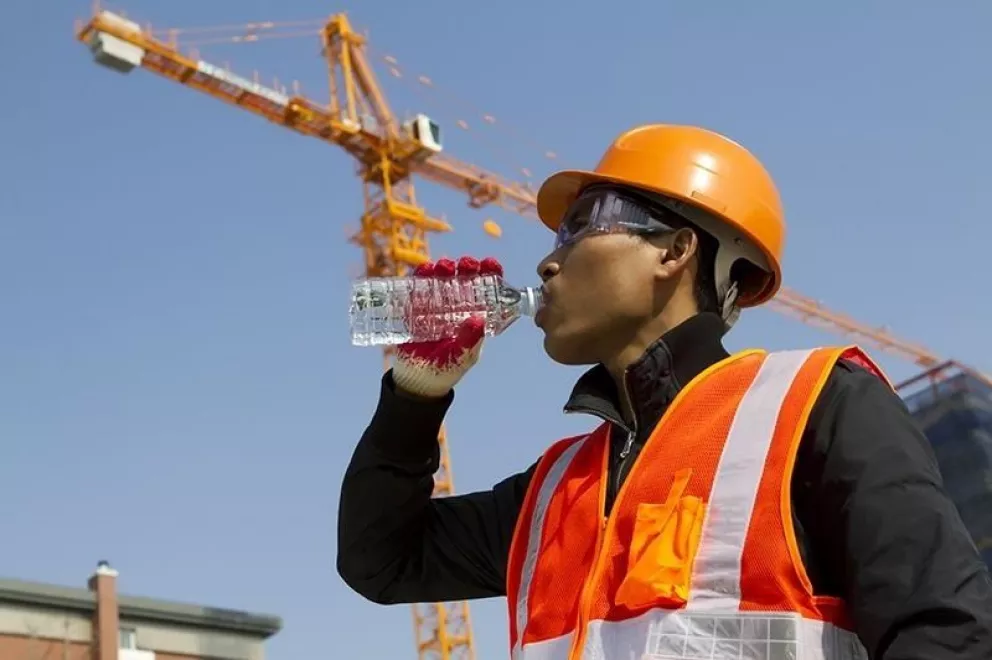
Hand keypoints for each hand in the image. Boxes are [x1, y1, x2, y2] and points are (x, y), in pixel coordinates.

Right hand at [392, 256, 503, 398]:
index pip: (486, 289)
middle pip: (464, 278)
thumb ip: (468, 341)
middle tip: (466, 264)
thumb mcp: (460, 357)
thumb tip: (477, 321)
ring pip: (442, 279)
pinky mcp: (415, 307)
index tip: (490, 263)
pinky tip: (425, 271)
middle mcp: (457, 306)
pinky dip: (421, 276)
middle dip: (466, 267)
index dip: (490, 274)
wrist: (417, 381)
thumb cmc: (446, 370)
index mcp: (474, 316)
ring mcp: (435, 305)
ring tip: (444, 267)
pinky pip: (418, 287)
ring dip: (444, 268)